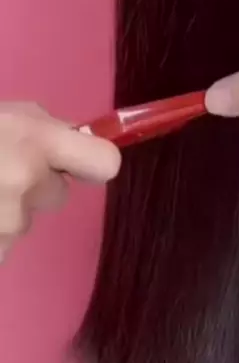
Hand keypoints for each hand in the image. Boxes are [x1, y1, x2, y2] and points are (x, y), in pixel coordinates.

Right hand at [0, 103, 120, 260]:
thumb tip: (74, 142)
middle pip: (58, 195)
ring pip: (23, 221)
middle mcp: (28, 181)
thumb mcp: (3, 116)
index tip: (78, 163)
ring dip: (3, 211)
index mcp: (34, 139)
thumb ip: (43, 129)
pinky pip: (2, 245)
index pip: (105, 162)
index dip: (93, 162)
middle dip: (33, 188)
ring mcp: (9, 223)